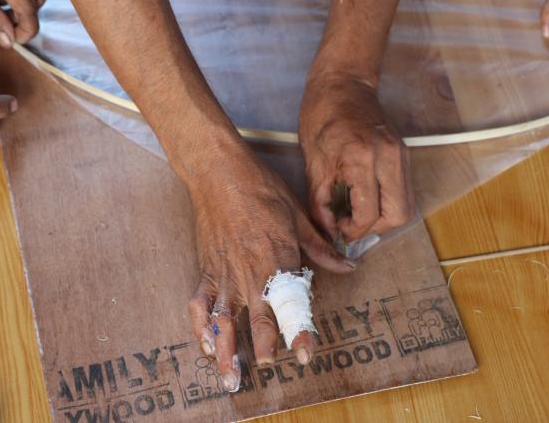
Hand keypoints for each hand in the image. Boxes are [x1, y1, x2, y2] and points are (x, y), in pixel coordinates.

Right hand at [185, 142, 354, 391]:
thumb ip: (321, 247)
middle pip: (258, 316)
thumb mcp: (298, 214)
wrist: (218, 171)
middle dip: (264, 348)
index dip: (298, 331)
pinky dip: (200, 326)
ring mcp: (224, 271)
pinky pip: (200, 302)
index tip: (306, 353)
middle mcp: (250, 270)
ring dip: (226, 350)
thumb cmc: (260, 188)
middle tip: (270, 369)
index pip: (290, 302)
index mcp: (277, 257)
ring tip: (230, 378)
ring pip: (224, 318)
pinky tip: (205, 346)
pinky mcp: (205, 267)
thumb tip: (349, 265)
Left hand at [299, 71, 413, 243]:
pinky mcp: (403, 154)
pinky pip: (403, 190)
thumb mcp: (313, 161)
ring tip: (359, 211)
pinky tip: (366, 196)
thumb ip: (321, 201)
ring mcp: (400, 155)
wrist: (344, 82)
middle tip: (353, 225)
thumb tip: (329, 232)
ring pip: (406, 206)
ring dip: (384, 217)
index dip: (353, 230)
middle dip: (376, 228)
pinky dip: (387, 202)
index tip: (339, 230)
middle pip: (399, 215)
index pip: (369, 213)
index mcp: (362, 158)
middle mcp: (389, 158)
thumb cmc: (321, 115)